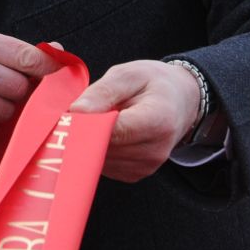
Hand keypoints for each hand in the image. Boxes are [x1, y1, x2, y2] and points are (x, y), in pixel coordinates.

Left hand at [69, 60, 202, 183]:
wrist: (180, 101)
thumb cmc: (153, 84)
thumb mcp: (129, 74)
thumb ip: (102, 92)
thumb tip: (75, 112)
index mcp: (158, 120)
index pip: (113, 131)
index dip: (86, 124)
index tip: (70, 114)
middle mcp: (155, 150)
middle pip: (103, 148)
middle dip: (84, 132)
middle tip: (79, 112)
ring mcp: (145, 167)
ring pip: (99, 159)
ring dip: (89, 142)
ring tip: (98, 120)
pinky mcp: (135, 175)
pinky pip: (103, 166)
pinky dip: (96, 150)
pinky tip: (105, 133)